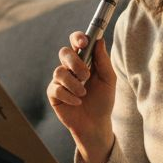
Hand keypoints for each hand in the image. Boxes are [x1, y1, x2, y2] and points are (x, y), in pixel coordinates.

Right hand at [47, 32, 115, 162]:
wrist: (96, 124)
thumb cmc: (103, 100)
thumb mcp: (108, 79)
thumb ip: (103, 60)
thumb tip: (99, 40)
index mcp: (84, 60)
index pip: (76, 42)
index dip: (77, 38)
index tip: (83, 42)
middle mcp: (70, 67)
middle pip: (64, 52)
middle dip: (75, 62)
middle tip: (86, 75)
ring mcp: (60, 80)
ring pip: (59, 72)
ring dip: (74, 83)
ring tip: (83, 94)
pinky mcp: (54, 94)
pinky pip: (56, 89)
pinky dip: (69, 96)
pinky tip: (77, 102)